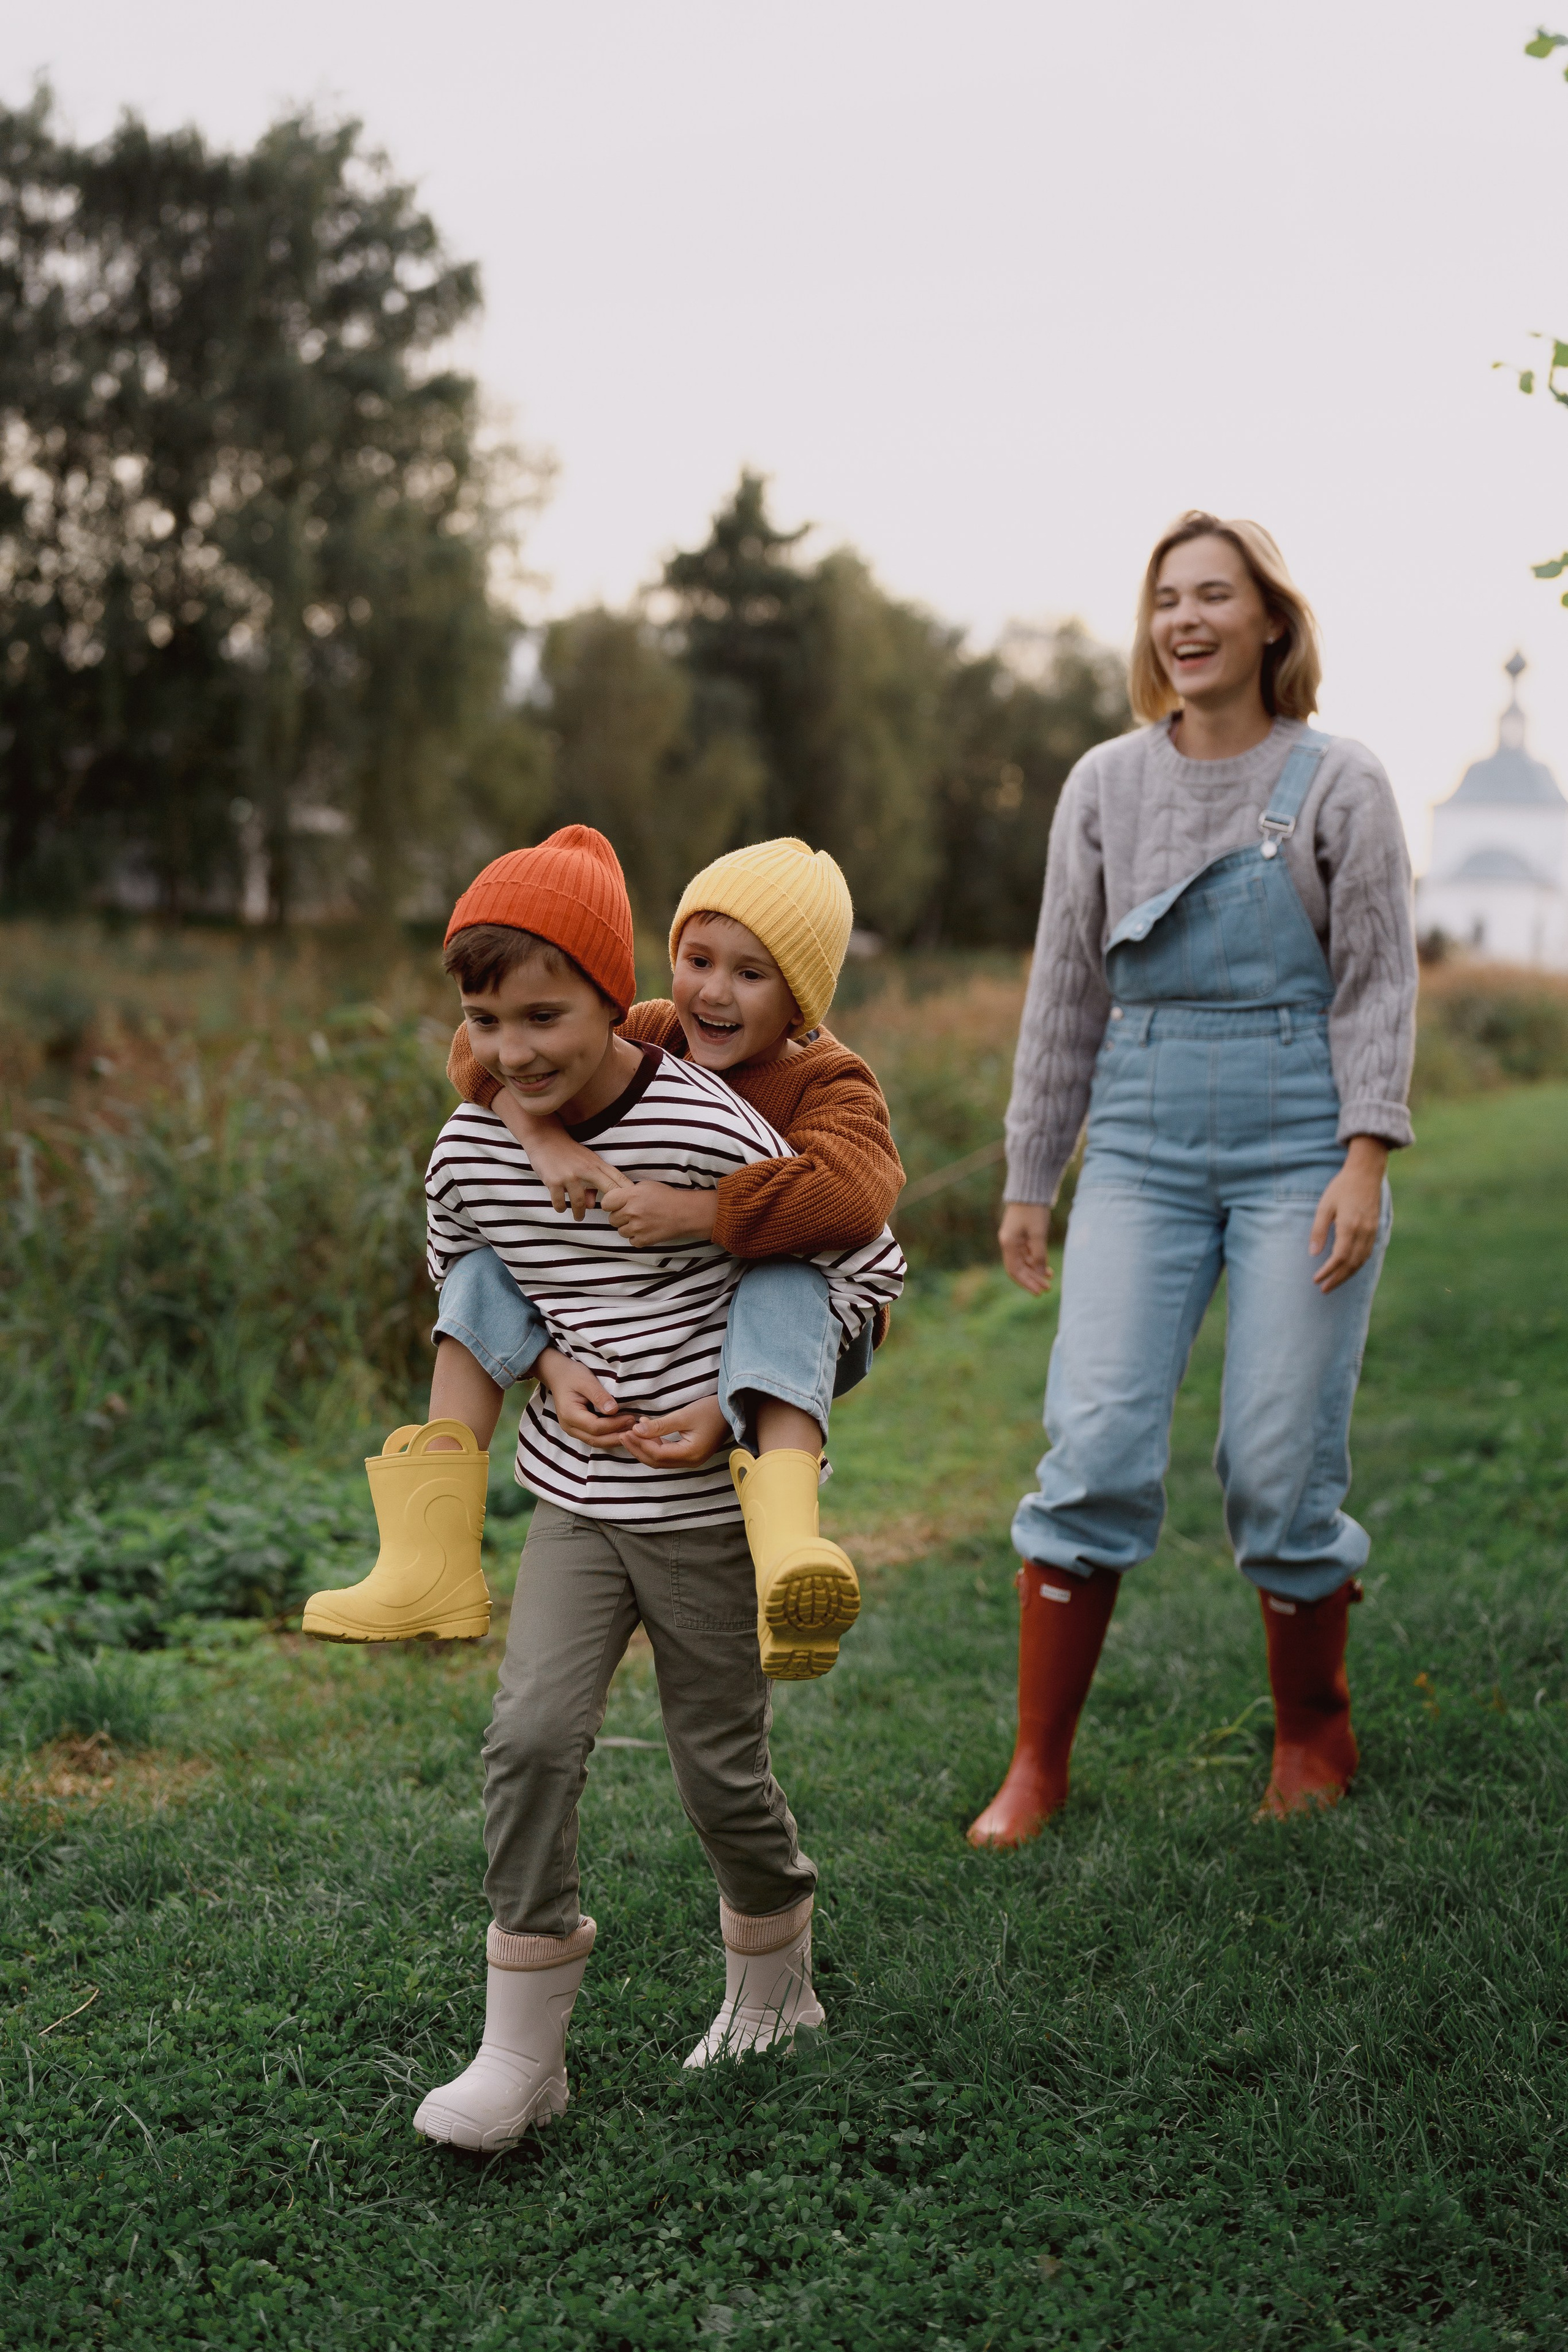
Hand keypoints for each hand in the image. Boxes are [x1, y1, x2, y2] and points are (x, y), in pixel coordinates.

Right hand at [488, 1095, 620, 1218]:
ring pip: (581, 1203)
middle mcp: (586, 1170)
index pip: (618, 1178)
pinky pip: (560, 1203)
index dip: (628, 1191)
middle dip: (613, 1205)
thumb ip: (592, 1185)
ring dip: (580, 1214)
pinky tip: (562, 1207)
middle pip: (609, 1189)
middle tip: (612, 1217)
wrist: (545, 1138)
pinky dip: (561, 1208)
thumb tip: (592, 1206)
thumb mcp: (584, 1164)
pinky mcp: (554, 1181)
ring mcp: (570, 1176)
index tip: (633, 1203)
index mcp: (596, 1164)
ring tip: (579, 1217)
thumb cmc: (568, 1153)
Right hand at [534, 1347, 636, 1446]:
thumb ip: (599, 1396)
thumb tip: (613, 1410)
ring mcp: (573, 1430)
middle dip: (616, 1437)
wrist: (558, 1375)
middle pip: (596, 1440)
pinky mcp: (578, 1429)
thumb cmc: (572, 1375)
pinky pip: (594, 1437)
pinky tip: (621, 1431)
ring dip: (614, 1439)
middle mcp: (569, 1427)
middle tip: (635, 1430)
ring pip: (596, 1442)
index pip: (595, 1427)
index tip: (631, 1418)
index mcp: (570, 1414)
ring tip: (631, 1432)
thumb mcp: (586, 1381)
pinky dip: (609, 1436)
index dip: (614, 1425)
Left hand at [599, 1179, 718, 1248]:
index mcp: (631, 1196)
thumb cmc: (667, 1197)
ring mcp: (637, 1228)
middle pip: (612, 1219)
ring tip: (641, 1221)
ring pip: (621, 1231)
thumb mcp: (646, 1186)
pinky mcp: (643, 1240)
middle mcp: (632, 1212)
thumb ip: (628, 1191)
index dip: (611, 1204)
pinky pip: (631, 1241)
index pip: (606, 1203)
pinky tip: (646, 1229)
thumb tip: (617, 1196)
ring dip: (628, 1227)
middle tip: (633, 1213)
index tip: (617, 1204)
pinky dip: (637, 1237)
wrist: (685, 1213)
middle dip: (620, 1216)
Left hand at [619, 1393, 730, 1467]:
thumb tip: (637, 1430)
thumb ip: (660, 1425)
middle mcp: (690, 1461)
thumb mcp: (684, 1415)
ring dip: (645, 1447)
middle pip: (656, 1461)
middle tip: (623, 1435)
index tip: (626, 1431)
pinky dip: (654, 1445)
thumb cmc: (711, 1410)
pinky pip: (667, 1454)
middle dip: (638, 1448)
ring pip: (661, 1459)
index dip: (639, 1444)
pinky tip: (647, 1432)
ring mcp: (691, 1459)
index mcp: (690, 1454)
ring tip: (631, 1433)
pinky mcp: (691, 1453)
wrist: (732, 1411)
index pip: (657, 1454)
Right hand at [998, 1201, 1051, 1295]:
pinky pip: (1027, 1254)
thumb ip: (1039, 1255)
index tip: (1039, 1292)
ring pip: (1024, 1262)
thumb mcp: (1038, 1234)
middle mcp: (1008, 1243)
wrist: (1030, 1189)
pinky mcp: (1021, 1235)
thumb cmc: (1033, 1210)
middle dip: (1032, 1280)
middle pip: (1018, 1268)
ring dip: (1035, 1272)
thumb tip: (1040, 1274)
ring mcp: (1014, 1239)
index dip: (1027, 1283)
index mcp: (1008, 1244)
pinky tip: (1047, 1268)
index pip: (1015, 1271)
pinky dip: (1036, 1261)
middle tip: (1046, 1289)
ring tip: (1049, 1280)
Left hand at [1309, 1136, 1388, 1293]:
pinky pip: (1368, 1253)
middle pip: (1351, 1264)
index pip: (1339, 1258)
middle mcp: (1363, 1232)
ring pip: (1361, 1261)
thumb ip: (1319, 1231)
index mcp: (1349, 1227)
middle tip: (1324, 1289)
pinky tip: (1349, 1269)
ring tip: (1334, 1283)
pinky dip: (1357, 1265)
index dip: (1328, 1271)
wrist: (1366, 1173)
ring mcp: (1372, 1231)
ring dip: (1348, 1275)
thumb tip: (1313, 1254)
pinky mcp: (1375, 1229)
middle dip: (1337, 1279)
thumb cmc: (1341, 1187)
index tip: (1316, 1280)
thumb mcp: (1325, 1206)